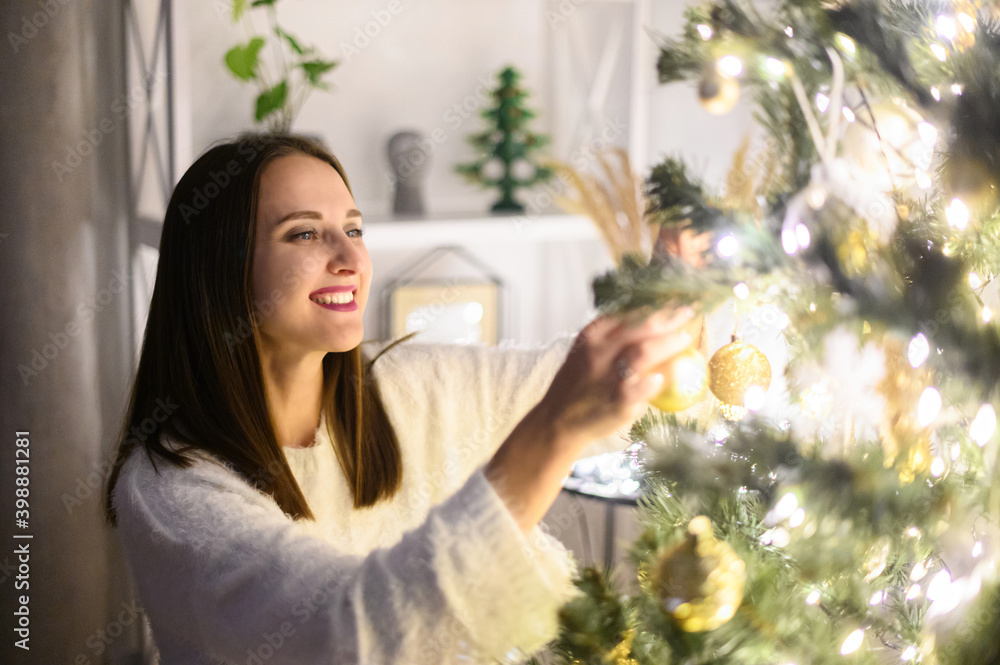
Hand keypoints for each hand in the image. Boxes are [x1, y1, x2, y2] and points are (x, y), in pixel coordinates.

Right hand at [537, 305, 696, 446]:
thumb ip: (611, 338)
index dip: (652, 304)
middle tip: (687, 313)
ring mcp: (608, 375)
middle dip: (668, 317)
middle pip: (640, 326)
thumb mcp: (585, 352)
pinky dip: (659, 379)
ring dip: (669, 343)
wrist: (557, 420)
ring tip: (683, 339)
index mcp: (591, 336)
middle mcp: (598, 351)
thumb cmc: (577, 385)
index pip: (626, 312)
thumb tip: (650, 323)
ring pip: (644, 351)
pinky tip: (665, 377)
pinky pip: (645, 385)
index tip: (670, 300)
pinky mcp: (619, 400)